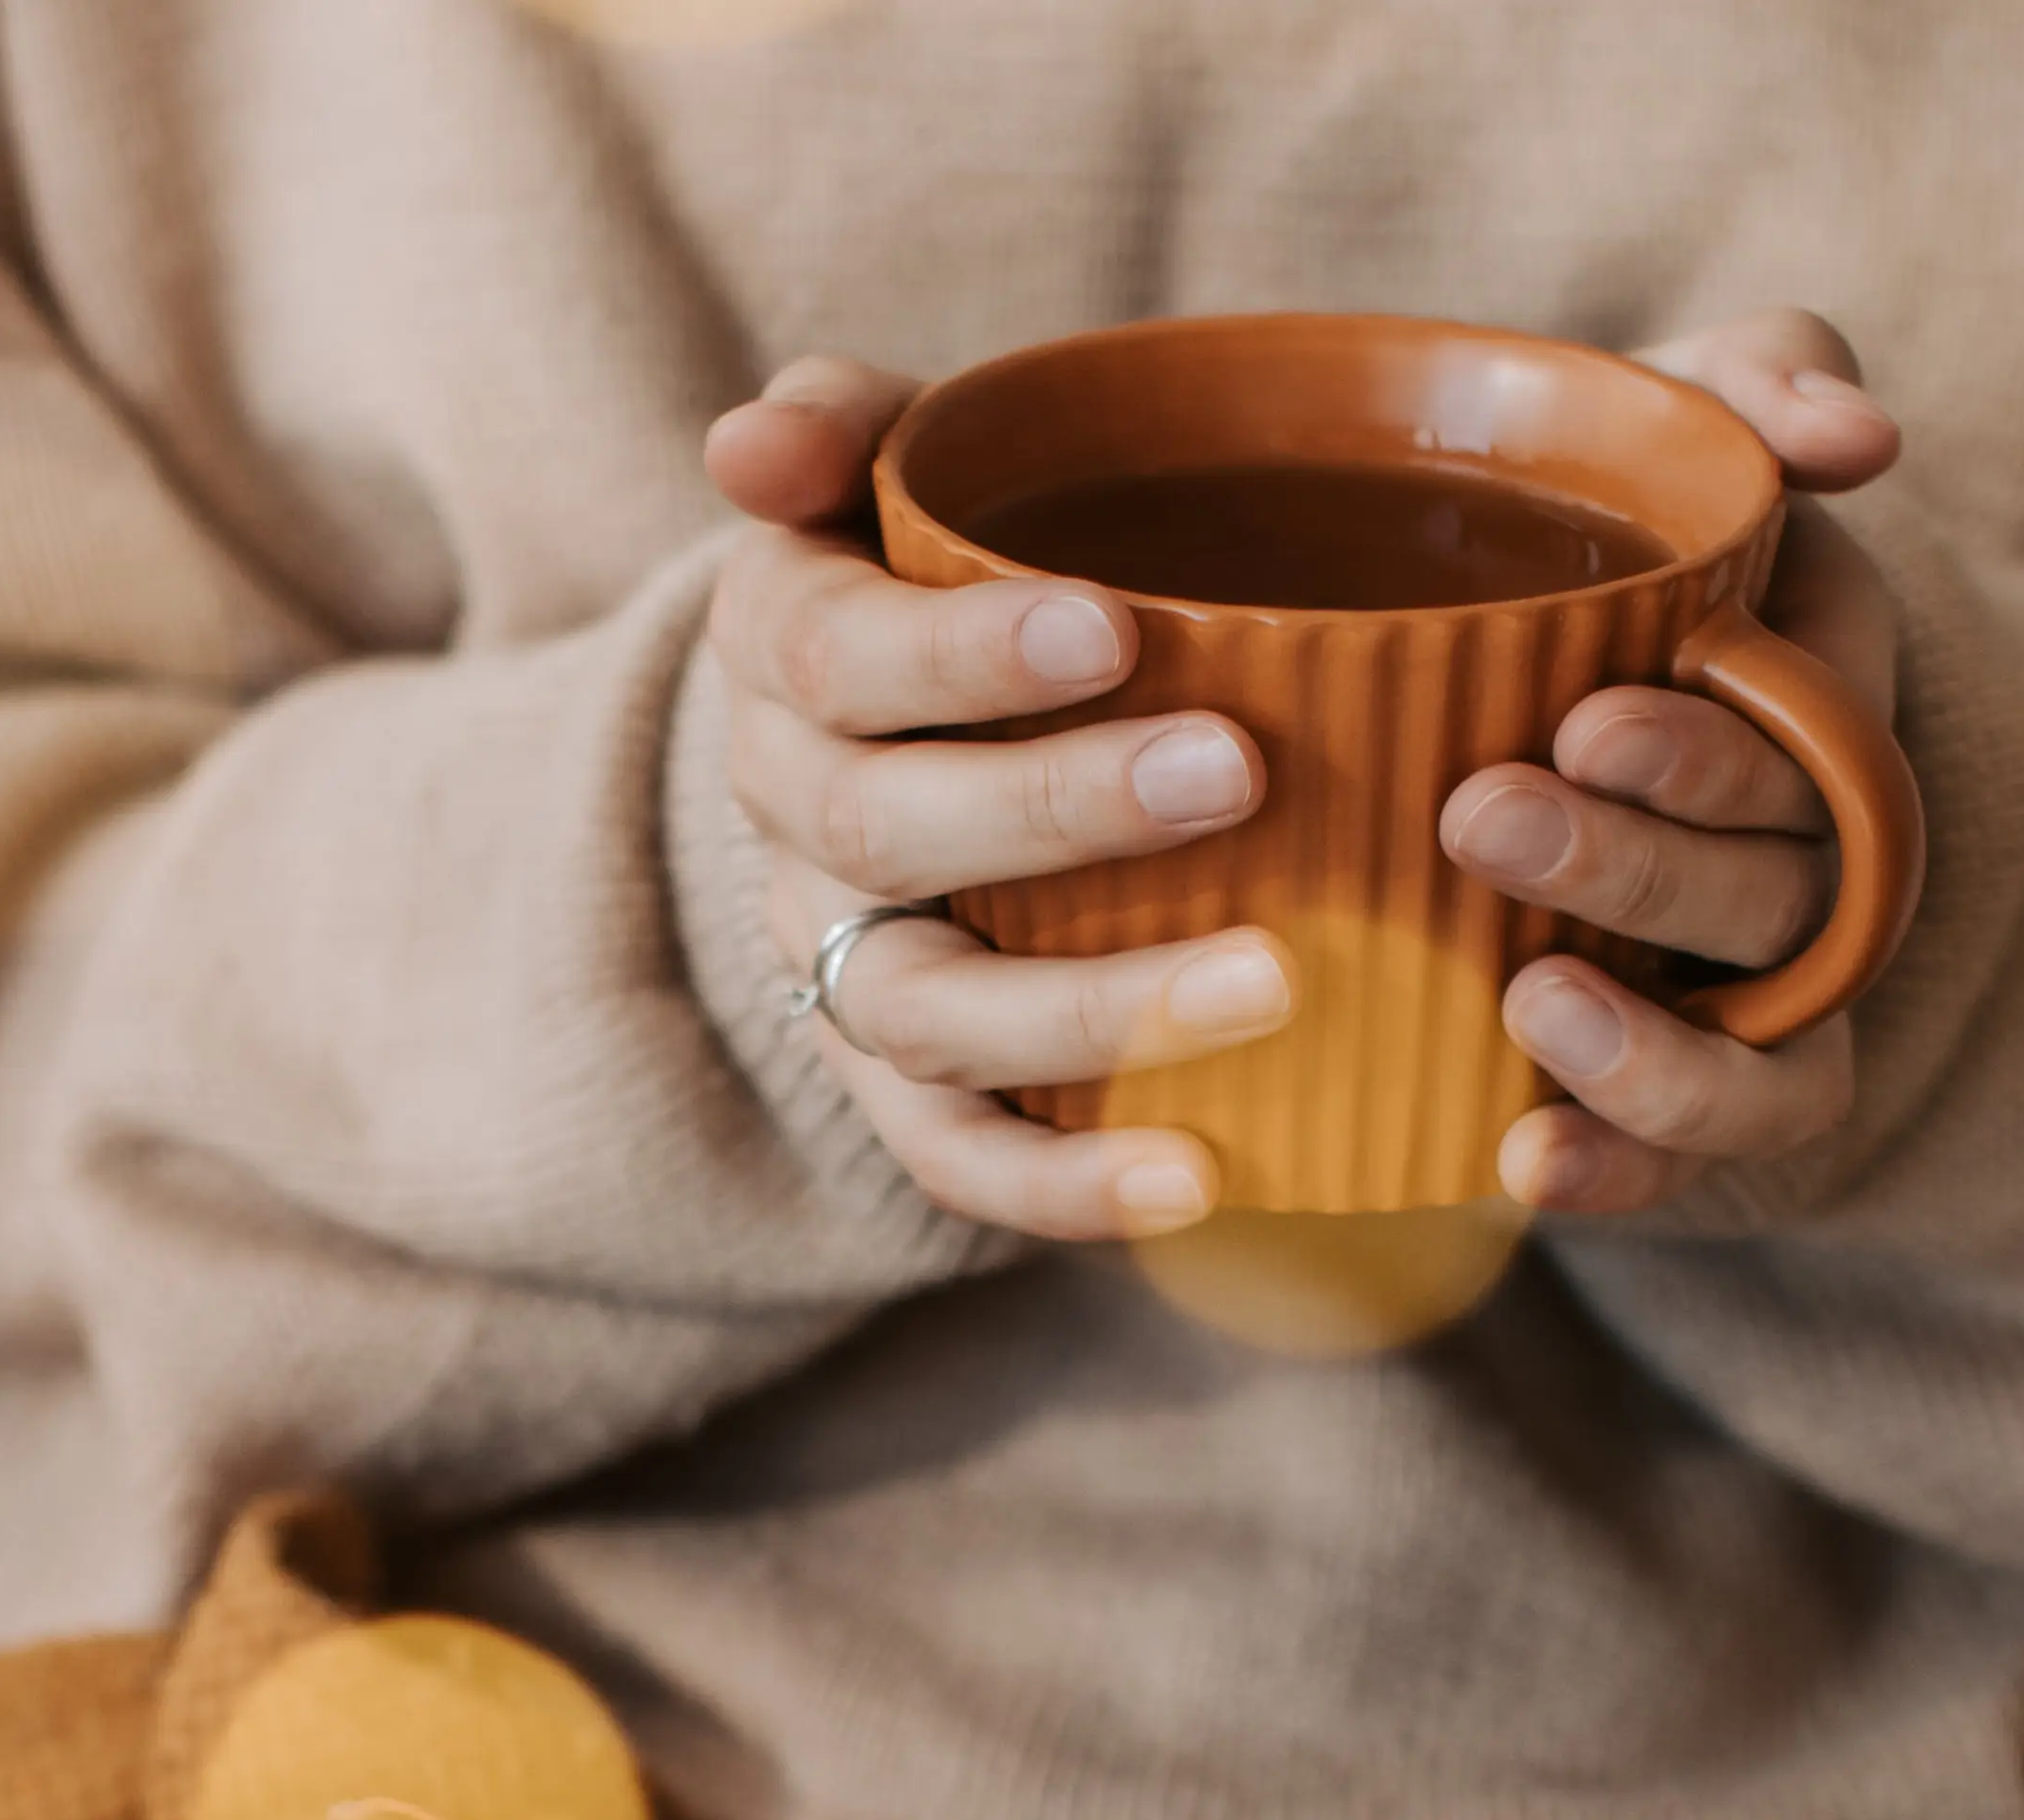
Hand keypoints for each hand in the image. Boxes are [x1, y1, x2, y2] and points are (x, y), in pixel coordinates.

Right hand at [704, 358, 1285, 1239]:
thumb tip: (748, 444)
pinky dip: (1067, 1188)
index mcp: (784, 658)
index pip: (834, 658)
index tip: (1112, 630)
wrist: (902, 741)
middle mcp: (791, 824)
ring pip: (926, 1013)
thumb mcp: (894, 473)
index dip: (962, 654)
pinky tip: (1204, 1175)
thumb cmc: (948, 579)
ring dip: (1093, 1012)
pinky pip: (959, 1160)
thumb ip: (846, 427)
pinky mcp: (905, 1090)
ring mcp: (842, 968)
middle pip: (883, 835)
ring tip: (1275, 983)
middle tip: (1237, 772)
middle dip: (1056, 810)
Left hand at [1440, 309, 1908, 1218]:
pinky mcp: (1677, 1093)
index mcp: (1819, 707)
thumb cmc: (1603, 531)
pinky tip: (1520, 1167)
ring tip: (1525, 1007)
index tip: (1587, 719)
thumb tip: (1863, 434)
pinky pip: (1697, 1165)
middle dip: (1639, 867)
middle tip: (1482, 816)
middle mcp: (1810, 861)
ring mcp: (1754, 991)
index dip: (1712, 753)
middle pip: (1774, 896)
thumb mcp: (1680, 425)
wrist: (1490, 660)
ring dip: (1657, 1055)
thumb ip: (1764, 380)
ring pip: (1766, 1056)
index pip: (1813, 751)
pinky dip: (1625, 1174)